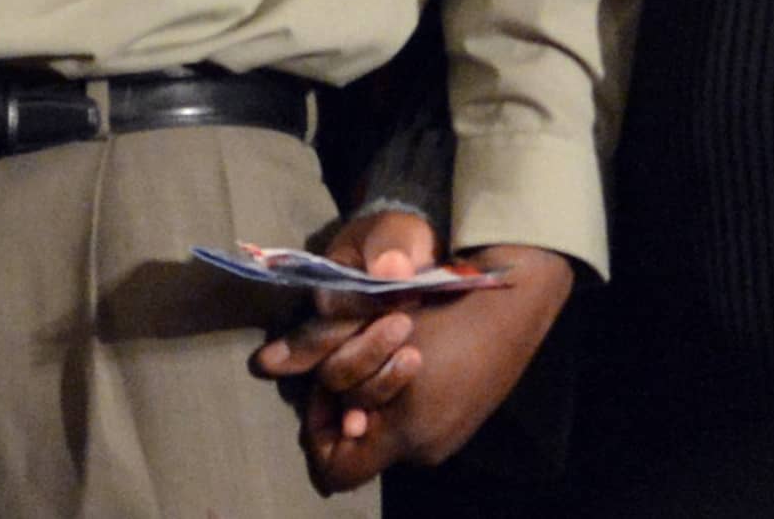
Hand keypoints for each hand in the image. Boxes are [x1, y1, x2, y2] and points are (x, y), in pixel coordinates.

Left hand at [249, 213, 572, 493]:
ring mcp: (445, 439)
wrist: (510, 304)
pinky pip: (409, 422)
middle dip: (343, 399)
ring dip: (370, 392)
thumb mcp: (369, 325)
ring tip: (382, 348)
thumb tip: (263, 365)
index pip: (336, 469)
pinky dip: (396, 394)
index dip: (317, 429)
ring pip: (383, 430)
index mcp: (402, 435)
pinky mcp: (459, 423)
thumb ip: (317, 349)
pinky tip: (405, 354)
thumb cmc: (440, 310)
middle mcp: (423, 450)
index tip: (320, 385)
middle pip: (358, 444)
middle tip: (348, 354)